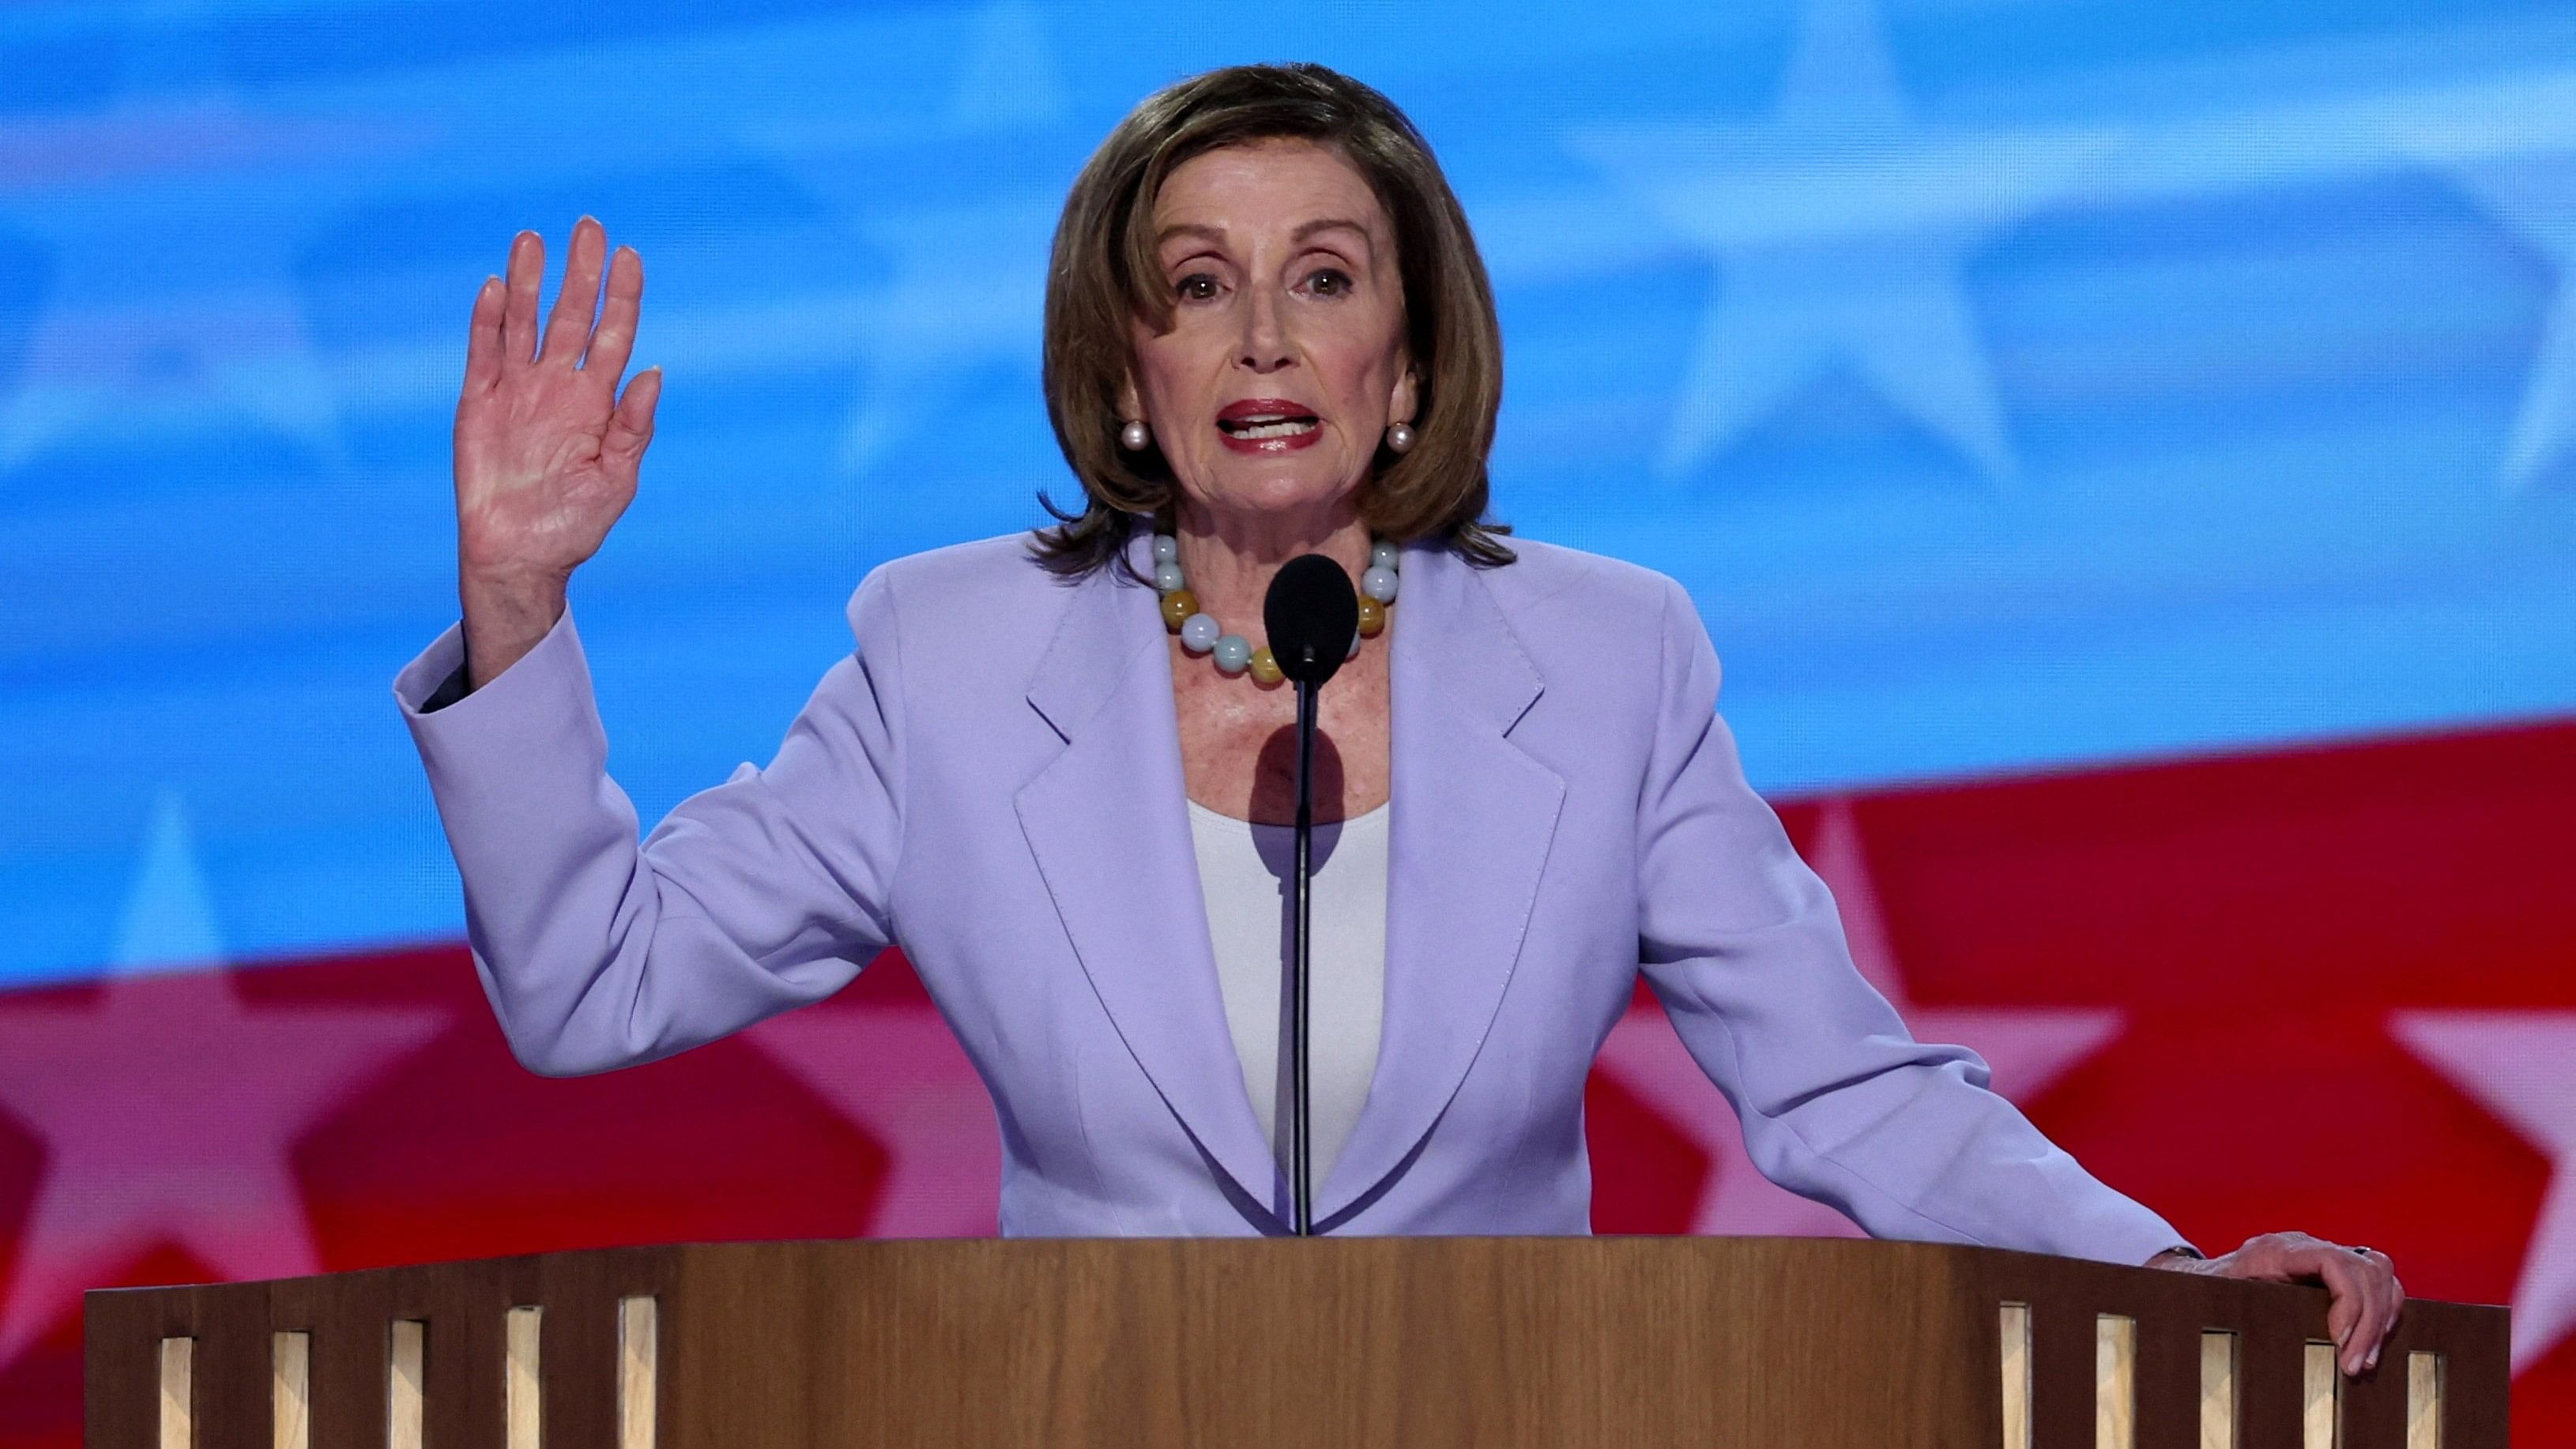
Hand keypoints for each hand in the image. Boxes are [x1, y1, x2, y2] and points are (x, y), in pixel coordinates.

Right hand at [451, 216, 661, 685]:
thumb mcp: (616, 479)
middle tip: (588, 226)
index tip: (630, 255)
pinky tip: (493, 285)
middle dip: (580, 272)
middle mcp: (557, 387)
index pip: (612, 336)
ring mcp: (516, 391)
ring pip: (522, 323)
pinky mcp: (477, 403)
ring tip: (533, 238)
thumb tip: (654, 370)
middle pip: (570, 316)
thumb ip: (633, 427)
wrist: (518, 556)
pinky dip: (486, 321)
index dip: (622, 296)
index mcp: (596, 403)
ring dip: (527, 282)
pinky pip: (482, 353)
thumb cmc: (574, 524)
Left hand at [2149, 1233, 2403, 1376]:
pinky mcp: (2337, 1271)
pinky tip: (2370, 1346)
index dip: (2348, 1301)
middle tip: (2354, 1366)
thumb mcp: (2217, 1296)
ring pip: (2379, 1274)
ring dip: (2380, 1320)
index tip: (2341, 1341)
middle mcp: (2308, 1246)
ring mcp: (2325, 1254)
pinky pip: (2378, 1283)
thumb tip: (2262, 1335)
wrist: (2202, 1280)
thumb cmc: (2209, 1291)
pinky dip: (2382, 1315)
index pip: (2332, 1261)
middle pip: (2365, 1270)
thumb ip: (2237, 1305)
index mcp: (2278, 1250)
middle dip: (2368, 1323)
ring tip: (2363, 1362)